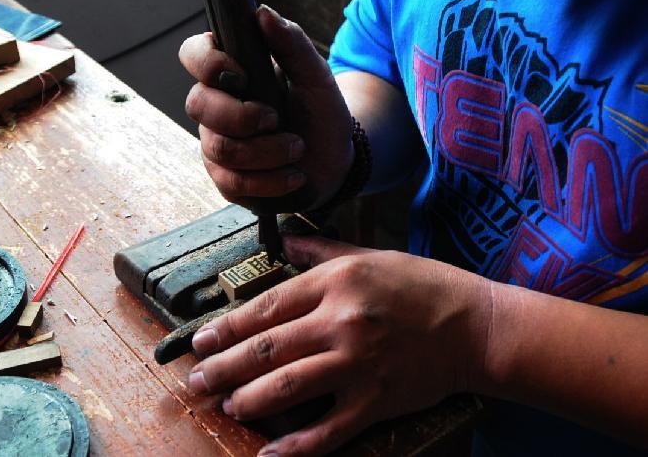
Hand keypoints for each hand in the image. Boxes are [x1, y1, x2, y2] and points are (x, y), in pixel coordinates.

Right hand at [178, 6, 354, 210]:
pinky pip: (232, 182)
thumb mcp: (316, 76)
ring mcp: (216, 142)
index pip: (192, 53)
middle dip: (241, 115)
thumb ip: (291, 43)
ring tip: (297, 149)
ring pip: (218, 148)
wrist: (335, 161)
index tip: (243, 75)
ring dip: (266, 151)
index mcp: (231, 70)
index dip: (207, 62)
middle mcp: (215, 105)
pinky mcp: (226, 179)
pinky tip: (294, 175)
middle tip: (276, 119)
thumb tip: (262, 12)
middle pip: (197, 104)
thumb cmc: (320, 112)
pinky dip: (269, 180)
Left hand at [187, 235, 492, 455]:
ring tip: (228, 405)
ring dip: (250, 399)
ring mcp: (358, 365)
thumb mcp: (370, 255)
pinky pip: (329, 429)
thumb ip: (321, 251)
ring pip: (289, 387)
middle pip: (268, 349)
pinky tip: (271, 453)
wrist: (478, 328)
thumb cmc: (424, 286)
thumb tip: (285, 241)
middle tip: (199, 379)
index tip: (202, 340)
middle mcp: (341, 323)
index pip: (266, 307)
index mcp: (336, 284)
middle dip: (225, 367)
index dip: (228, 327)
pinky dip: (297, 446)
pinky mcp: (377, 402)